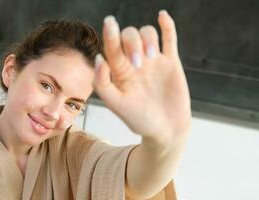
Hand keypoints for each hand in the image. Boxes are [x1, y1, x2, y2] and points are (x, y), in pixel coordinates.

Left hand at [93, 10, 190, 145]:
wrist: (165, 131)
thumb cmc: (138, 119)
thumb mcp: (116, 105)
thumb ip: (103, 83)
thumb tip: (99, 58)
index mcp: (119, 70)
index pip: (112, 47)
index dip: (110, 34)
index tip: (110, 23)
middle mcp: (134, 62)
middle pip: (130, 36)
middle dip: (133, 44)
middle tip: (138, 64)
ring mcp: (153, 60)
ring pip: (148, 33)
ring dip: (148, 39)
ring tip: (151, 57)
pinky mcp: (171, 62)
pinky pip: (169, 38)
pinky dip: (166, 25)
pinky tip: (161, 16)